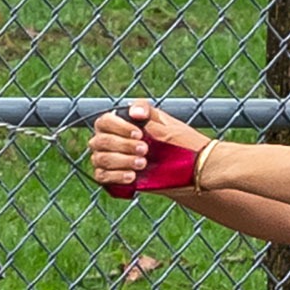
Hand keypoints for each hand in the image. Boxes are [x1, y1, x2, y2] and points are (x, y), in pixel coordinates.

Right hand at [89, 99, 212, 195]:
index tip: (139, 134)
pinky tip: (132, 177)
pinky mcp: (114, 178)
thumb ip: (147, 111)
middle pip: (101, 141)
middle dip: (122, 146)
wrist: (189, 169)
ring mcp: (111, 160)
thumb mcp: (164, 121)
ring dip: (120, 161)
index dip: (118, 128)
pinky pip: (102, 177)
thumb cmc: (176, 141)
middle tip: (145, 150)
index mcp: (119, 124)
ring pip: (100, 159)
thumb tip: (135, 112)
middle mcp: (110, 141)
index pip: (104, 122)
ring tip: (142, 164)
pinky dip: (115, 176)